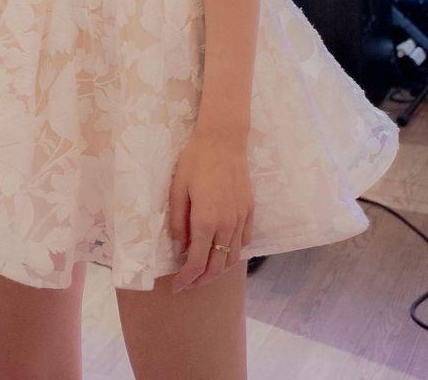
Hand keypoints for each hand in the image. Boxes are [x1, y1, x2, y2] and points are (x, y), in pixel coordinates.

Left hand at [167, 128, 253, 291]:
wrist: (224, 140)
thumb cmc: (196, 160)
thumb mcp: (177, 189)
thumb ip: (178, 221)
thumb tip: (180, 246)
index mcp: (206, 220)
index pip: (197, 263)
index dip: (186, 279)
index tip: (177, 287)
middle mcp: (227, 224)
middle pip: (218, 267)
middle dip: (202, 281)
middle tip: (188, 285)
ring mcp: (241, 218)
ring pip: (233, 258)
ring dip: (219, 270)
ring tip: (205, 273)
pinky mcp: (250, 210)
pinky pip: (243, 241)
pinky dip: (233, 253)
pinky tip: (222, 251)